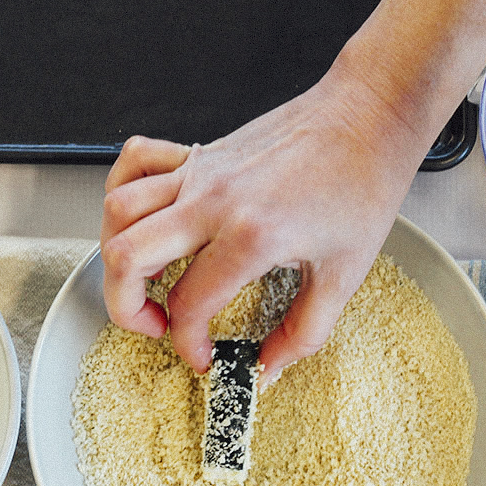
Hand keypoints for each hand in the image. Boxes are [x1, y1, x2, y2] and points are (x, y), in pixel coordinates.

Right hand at [100, 50, 431, 384]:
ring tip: (144, 278)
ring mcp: (200, 172)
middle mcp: (213, 201)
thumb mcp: (343, 276)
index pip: (189, 305)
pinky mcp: (200, 153)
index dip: (188, 343)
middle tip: (154, 324)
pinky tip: (143, 218)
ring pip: (118, 211)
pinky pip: (134, 162)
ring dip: (116, 254)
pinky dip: (123, 191)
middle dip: (126, 308)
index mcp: (251, 237)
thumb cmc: (362, 183)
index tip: (203, 353)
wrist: (369, 117)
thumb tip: (269, 368)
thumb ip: (302, 334)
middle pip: (126, 257)